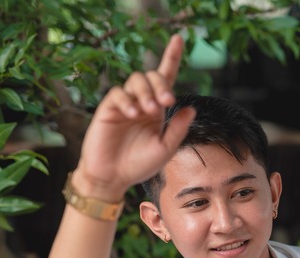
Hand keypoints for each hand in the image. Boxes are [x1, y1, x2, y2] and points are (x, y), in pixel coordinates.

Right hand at [74, 34, 195, 198]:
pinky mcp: (108, 109)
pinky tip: (133, 114)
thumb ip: (178, 129)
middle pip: (152, 76)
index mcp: (158, 109)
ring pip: (135, 81)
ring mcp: (125, 104)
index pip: (166, 78)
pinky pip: (117, 94)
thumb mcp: (165, 148)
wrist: (114, 177)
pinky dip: (127, 100)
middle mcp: (142, 102)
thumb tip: (191, 108)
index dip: (172, 57)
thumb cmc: (140, 164)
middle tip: (166, 102)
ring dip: (146, 92)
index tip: (179, 38)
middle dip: (161, 85)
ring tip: (149, 112)